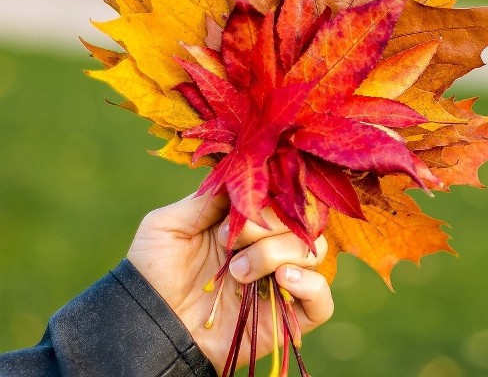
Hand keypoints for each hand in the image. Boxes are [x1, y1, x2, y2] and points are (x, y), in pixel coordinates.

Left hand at [127, 193, 332, 373]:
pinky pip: (323, 299)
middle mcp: (270, 248)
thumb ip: (206, 198)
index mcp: (249, 223)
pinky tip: (280, 280)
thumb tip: (243, 179)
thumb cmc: (152, 272)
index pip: (285, 197)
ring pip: (315, 253)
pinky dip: (310, 285)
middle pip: (304, 221)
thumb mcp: (168, 224)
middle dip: (269, 226)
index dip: (270, 197)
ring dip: (279, 253)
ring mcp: (281, 281)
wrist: (148, 324)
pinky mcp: (288, 317)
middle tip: (230, 242)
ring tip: (239, 272)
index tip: (237, 210)